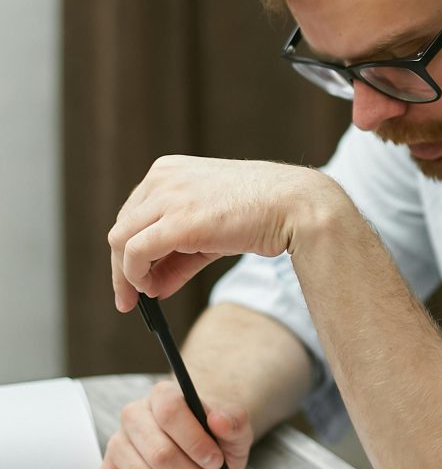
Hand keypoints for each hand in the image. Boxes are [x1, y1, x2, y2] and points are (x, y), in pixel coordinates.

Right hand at [98, 380, 253, 468]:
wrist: (201, 461)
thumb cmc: (216, 442)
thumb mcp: (237, 431)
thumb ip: (235, 422)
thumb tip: (218, 419)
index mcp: (164, 395)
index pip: (170, 412)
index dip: (195, 441)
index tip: (214, 459)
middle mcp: (134, 416)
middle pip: (159, 453)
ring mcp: (117, 445)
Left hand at [108, 155, 343, 311]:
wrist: (293, 205)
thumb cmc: (262, 213)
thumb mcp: (212, 231)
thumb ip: (180, 255)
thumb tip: (153, 286)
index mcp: (169, 170)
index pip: (133, 213)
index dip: (130, 249)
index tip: (135, 276)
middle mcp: (162, 178)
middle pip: (122, 228)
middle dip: (122, 267)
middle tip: (129, 298)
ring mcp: (167, 198)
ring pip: (121, 241)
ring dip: (125, 276)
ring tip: (139, 298)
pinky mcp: (176, 222)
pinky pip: (135, 253)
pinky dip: (133, 276)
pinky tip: (150, 290)